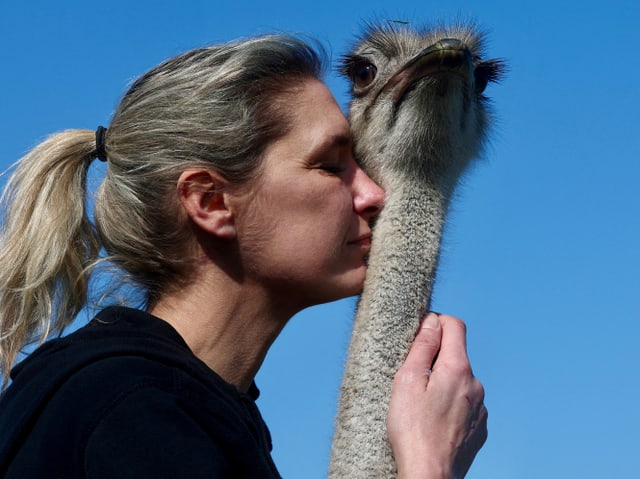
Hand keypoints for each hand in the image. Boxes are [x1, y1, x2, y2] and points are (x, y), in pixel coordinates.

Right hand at [387, 313, 487, 478]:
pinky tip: (434, 421)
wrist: (430, 476)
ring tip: (421, 406)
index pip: (455, 325)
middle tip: (412, 379)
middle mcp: (476, 385)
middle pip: (456, 355)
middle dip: (436, 358)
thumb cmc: (413, 430)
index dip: (436, 322)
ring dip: (444, 384)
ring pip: (461, 381)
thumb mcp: (407, 380)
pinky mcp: (480, 428)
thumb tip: (432, 320)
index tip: (419, 333)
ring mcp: (481, 408)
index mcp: (458, 369)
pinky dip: (451, 405)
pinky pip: (466, 404)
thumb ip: (422, 346)